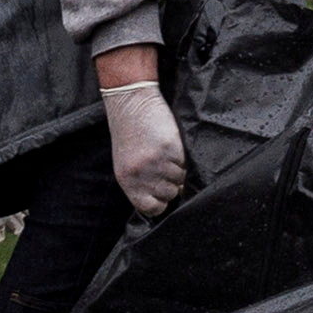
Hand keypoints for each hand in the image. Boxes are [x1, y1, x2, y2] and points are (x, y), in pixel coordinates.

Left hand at [99, 77, 190, 217]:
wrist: (130, 102)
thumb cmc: (129, 134)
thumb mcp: (128, 164)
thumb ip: (142, 185)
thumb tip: (164, 201)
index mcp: (127, 181)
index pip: (151, 210)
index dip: (160, 202)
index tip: (161, 190)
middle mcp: (141, 175)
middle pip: (169, 195)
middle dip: (170, 183)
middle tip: (161, 165)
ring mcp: (156, 163)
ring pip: (180, 180)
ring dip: (177, 169)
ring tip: (164, 153)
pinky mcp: (170, 149)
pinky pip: (185, 165)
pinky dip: (181, 157)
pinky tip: (169, 145)